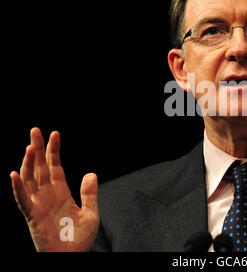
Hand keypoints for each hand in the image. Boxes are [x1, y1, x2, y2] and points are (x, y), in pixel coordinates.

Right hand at [10, 128, 98, 251]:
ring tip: (30, 146)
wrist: (71, 257)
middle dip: (37, 149)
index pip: (55, 166)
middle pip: (40, 168)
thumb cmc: (79, 238)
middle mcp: (47, 195)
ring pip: (29, 179)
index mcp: (61, 192)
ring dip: (28, 163)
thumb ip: (89, 193)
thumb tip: (91, 173)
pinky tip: (15, 174)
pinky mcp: (32, 217)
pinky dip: (18, 188)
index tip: (54, 133)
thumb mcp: (90, 212)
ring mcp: (38, 205)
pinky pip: (23, 200)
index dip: (54, 150)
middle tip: (35, 130)